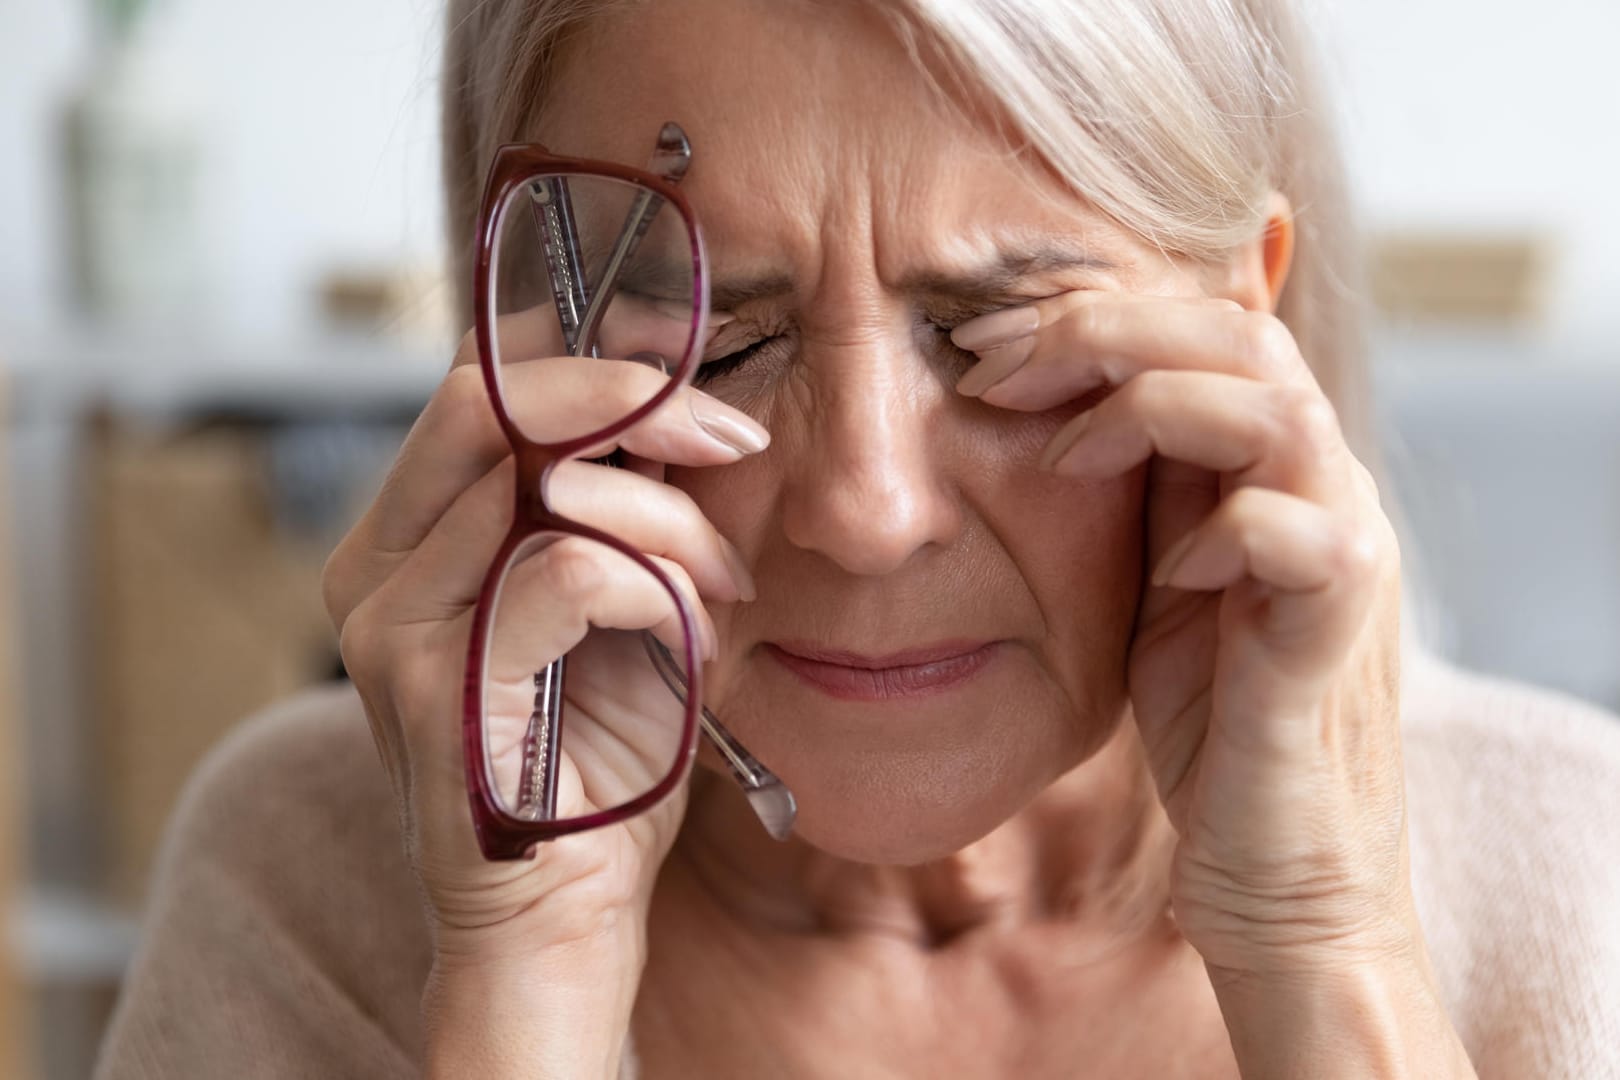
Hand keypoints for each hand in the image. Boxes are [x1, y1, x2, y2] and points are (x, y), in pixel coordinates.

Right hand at [321, 318, 765, 1051]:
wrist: (564, 914)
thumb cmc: (598, 758)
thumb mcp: (619, 603)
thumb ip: (619, 507)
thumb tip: (677, 401)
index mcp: (411, 539)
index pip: (480, 389)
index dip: (592, 363)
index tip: (696, 387)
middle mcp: (375, 568)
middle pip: (488, 400)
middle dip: (634, 402)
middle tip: (731, 442)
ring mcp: (390, 625)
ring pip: (545, 485)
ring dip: (671, 523)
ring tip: (722, 587)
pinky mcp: (433, 684)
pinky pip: (570, 571)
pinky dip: (658, 587)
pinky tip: (690, 638)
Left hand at [953, 293, 1408, 973]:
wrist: (1278, 862)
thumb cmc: (1210, 721)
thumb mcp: (1154, 579)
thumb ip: (1139, 488)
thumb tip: (1048, 402)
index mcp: (1275, 465)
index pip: (1204, 329)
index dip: (1093, 316)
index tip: (982, 344)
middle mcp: (1323, 486)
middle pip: (1240, 336)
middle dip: (1102, 331)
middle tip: (992, 364)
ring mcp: (1344, 549)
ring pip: (1274, 409)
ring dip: (1149, 408)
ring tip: (1059, 455)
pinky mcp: (1339, 627)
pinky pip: (1299, 536)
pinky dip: (1224, 531)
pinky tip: (1166, 573)